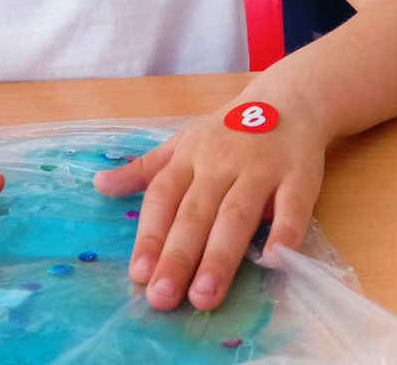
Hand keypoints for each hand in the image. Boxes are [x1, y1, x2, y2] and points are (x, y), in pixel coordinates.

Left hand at [93, 101, 325, 311]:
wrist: (288, 99)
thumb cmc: (228, 131)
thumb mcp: (182, 144)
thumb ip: (144, 170)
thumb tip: (98, 185)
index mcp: (189, 157)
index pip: (163, 197)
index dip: (149, 234)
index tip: (138, 273)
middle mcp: (220, 163)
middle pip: (196, 212)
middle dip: (178, 256)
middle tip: (162, 297)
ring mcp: (260, 170)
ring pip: (236, 215)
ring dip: (220, 256)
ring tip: (204, 296)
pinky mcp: (298, 178)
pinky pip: (291, 208)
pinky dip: (284, 233)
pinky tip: (274, 262)